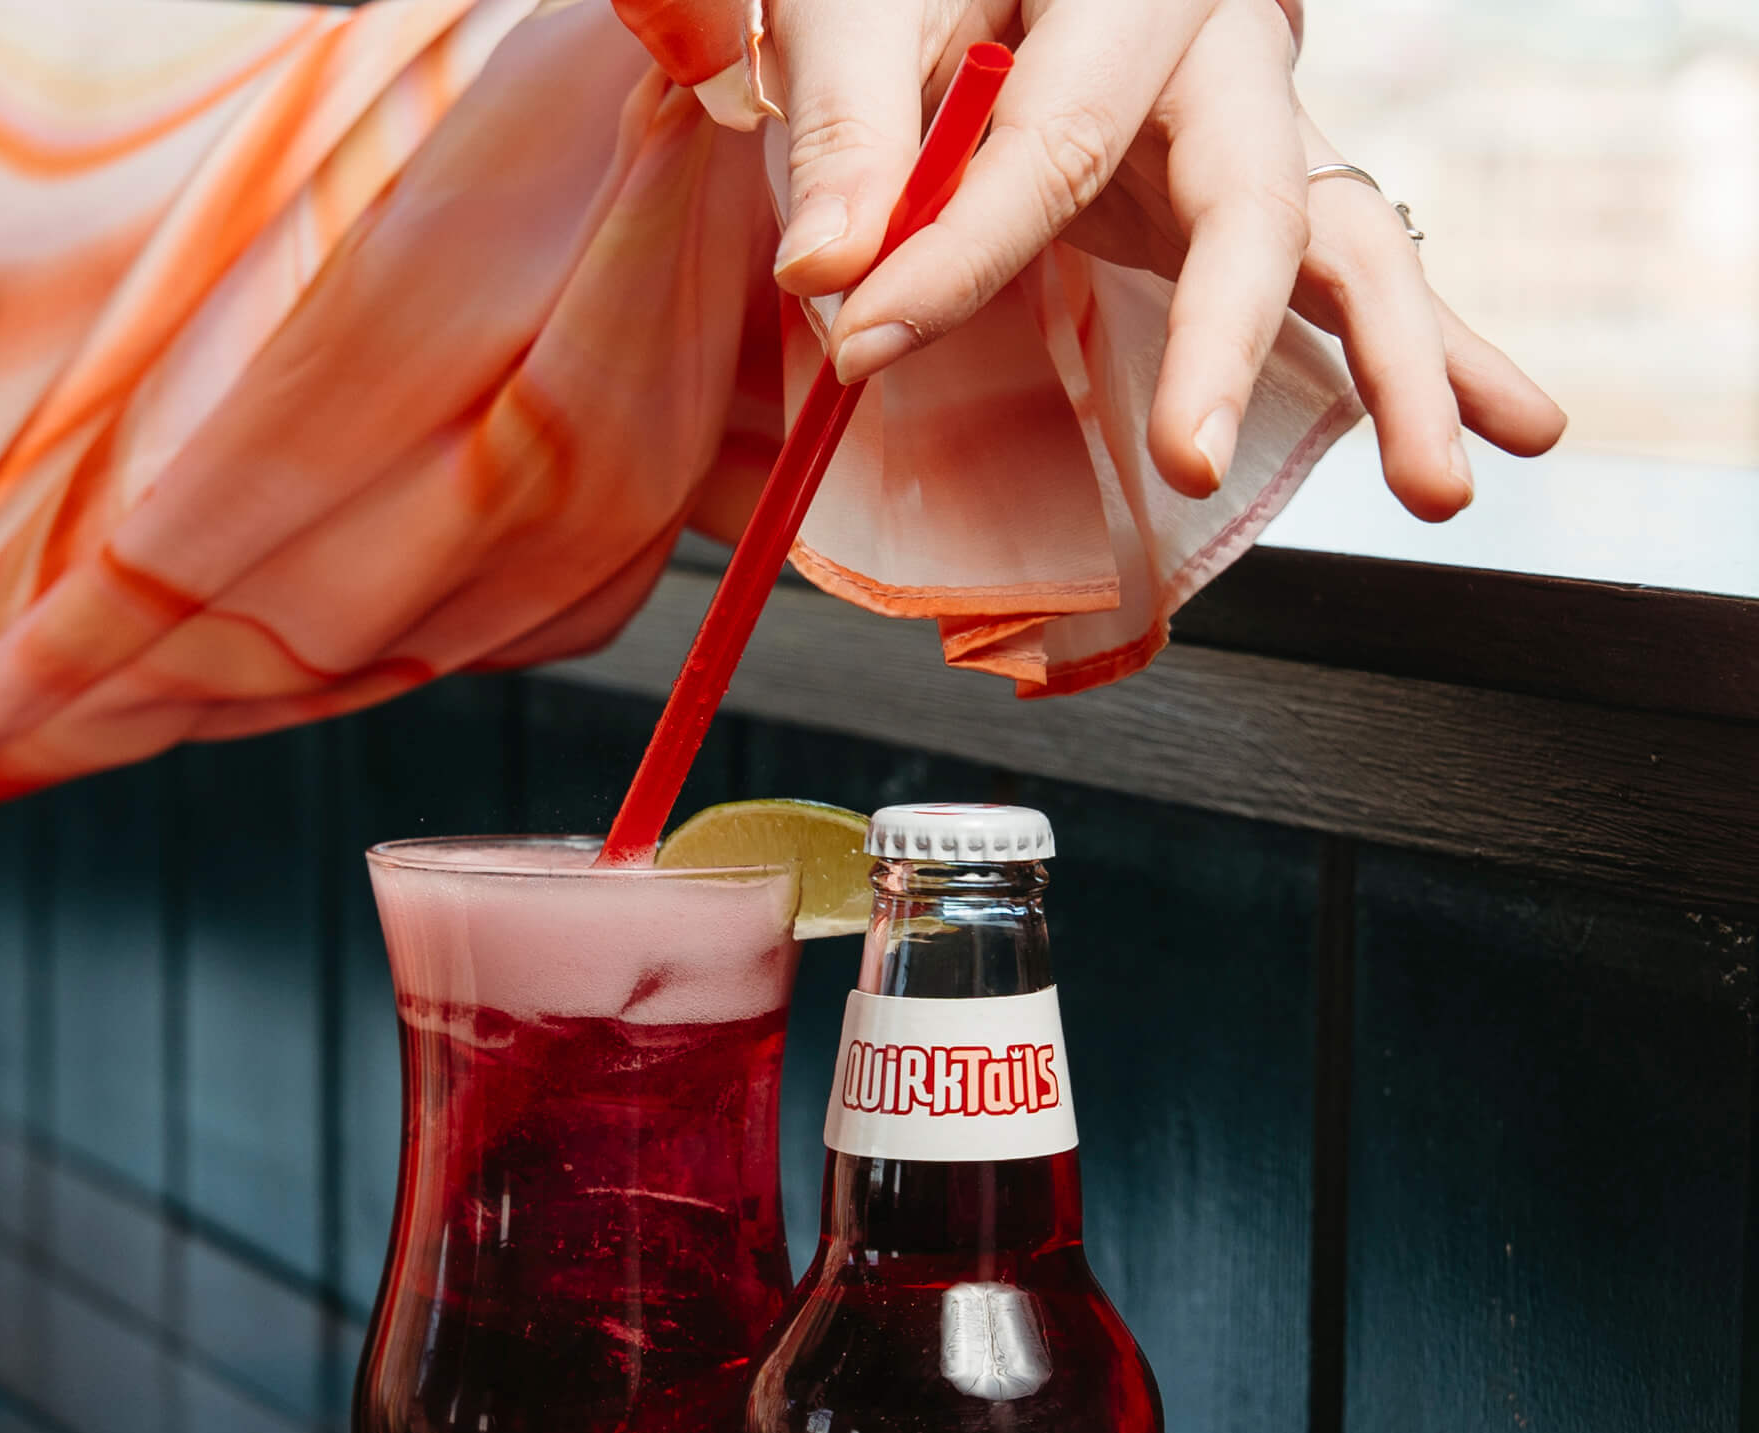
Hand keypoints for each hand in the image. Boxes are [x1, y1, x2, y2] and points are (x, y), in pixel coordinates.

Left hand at [766, 0, 1565, 520]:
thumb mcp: (865, 0)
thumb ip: (850, 125)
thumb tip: (828, 275)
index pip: (1051, 145)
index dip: (957, 256)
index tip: (866, 343)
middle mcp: (1224, 48)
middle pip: (1254, 197)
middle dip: (1225, 343)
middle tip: (1190, 459)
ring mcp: (1255, 123)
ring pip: (1342, 241)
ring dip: (1399, 367)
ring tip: (1440, 482)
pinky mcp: (1250, 186)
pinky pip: (1345, 270)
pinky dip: (1427, 351)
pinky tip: (1506, 422)